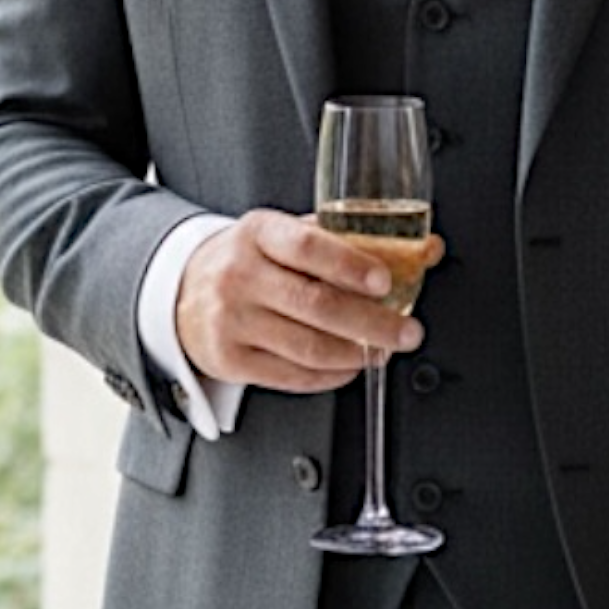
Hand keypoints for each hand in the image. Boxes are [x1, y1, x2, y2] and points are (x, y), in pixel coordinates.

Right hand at [176, 209, 442, 392]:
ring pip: (307, 347)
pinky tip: (350, 366)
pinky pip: (291, 375)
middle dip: (371, 322)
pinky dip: (329, 375)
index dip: (350, 265)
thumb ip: (351, 240)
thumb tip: (426, 249)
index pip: (306, 247)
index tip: (385, 281)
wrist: (182, 290)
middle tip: (407, 331)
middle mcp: (240, 275)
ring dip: (356, 354)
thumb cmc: (249, 258)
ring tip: (383, 349)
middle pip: (315, 305)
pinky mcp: (230, 359)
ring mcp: (231, 320)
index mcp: (258, 232)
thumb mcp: (287, 234)